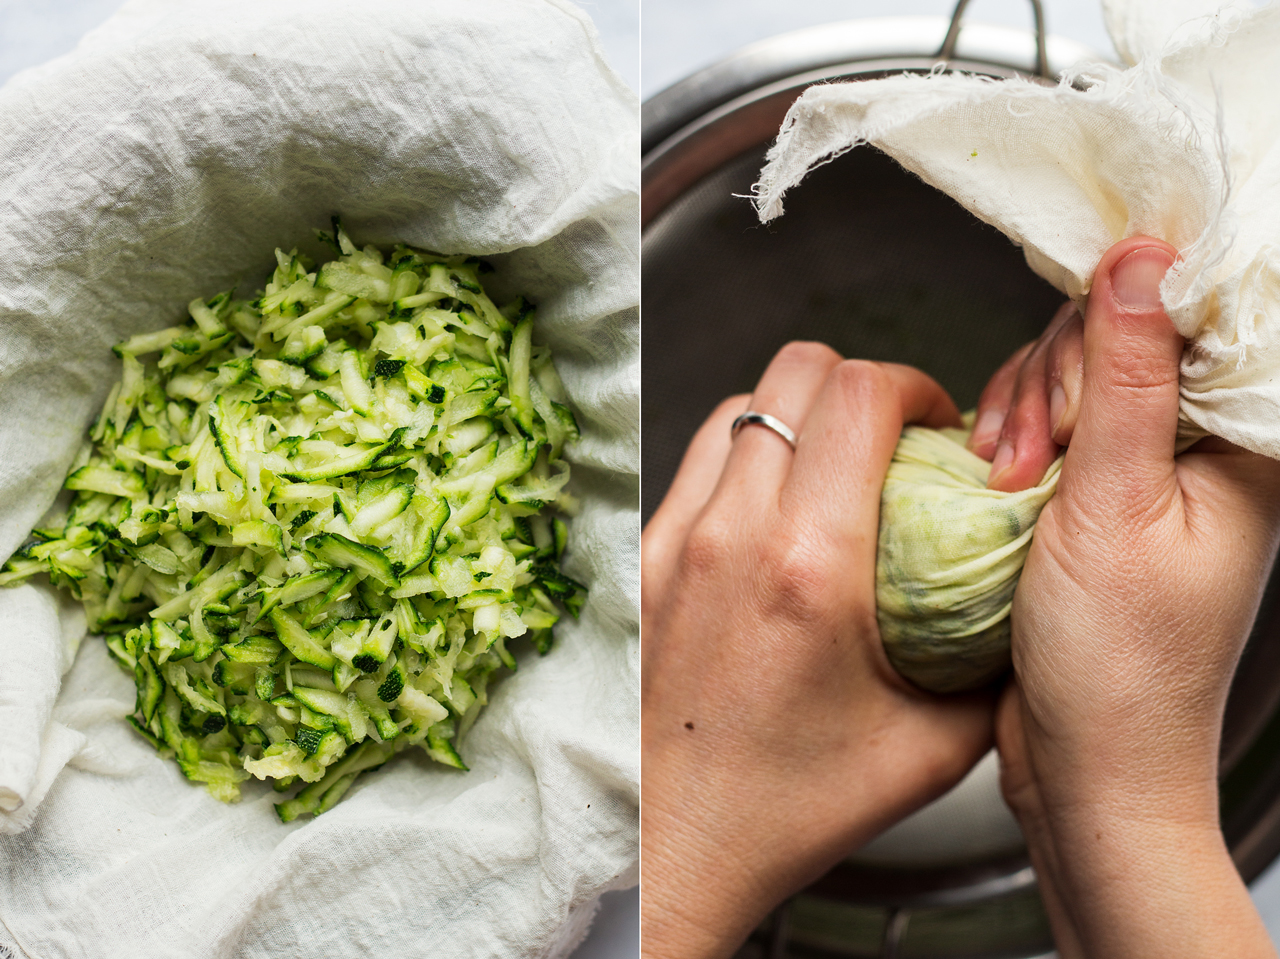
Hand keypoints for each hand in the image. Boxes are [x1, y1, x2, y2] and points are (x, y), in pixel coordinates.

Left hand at [641, 343, 995, 958]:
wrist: (676, 843)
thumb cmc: (792, 805)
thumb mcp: (932, 743)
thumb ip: (990, 652)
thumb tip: (1018, 586)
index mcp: (809, 568)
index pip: (860, 395)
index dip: (913, 386)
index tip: (933, 426)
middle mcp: (731, 535)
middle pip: (797, 372)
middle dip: (861, 386)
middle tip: (892, 437)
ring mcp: (675, 539)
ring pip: (743, 404)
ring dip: (800, 414)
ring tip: (833, 466)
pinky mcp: (643, 555)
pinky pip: (701, 457)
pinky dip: (748, 454)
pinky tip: (776, 506)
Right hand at [971, 237, 1279, 955]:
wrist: (1086, 768)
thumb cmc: (1119, 666)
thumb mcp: (1113, 507)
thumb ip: (1125, 377)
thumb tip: (1141, 260)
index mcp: (1244, 447)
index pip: (1190, 319)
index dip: (1117, 323)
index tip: (1067, 384)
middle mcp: (1201, 452)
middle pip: (1120, 340)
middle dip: (1053, 385)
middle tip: (1030, 458)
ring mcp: (1143, 474)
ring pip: (1072, 378)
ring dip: (1021, 414)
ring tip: (1003, 482)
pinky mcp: (1093, 497)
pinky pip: (1046, 426)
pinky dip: (1009, 440)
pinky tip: (993, 479)